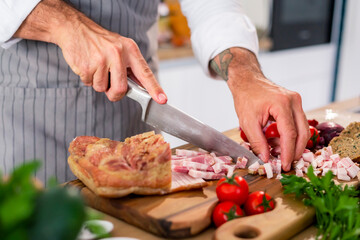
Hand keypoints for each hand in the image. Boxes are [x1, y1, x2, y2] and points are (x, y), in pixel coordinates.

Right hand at [14, 0, 166, 103]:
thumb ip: (132, 67)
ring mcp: (101, 60)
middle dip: (115, 94)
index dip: (155, 89)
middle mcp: (117, 54)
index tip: (162, 99)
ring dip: (99, 83)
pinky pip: (89, 84)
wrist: (76, 28)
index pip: (145, 73)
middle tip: (111, 88)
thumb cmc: (101, 41)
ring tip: (96, 67)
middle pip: (121, 89)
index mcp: (130, 50)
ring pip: (102, 88)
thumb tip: (142, 87)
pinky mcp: (86, 66)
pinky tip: (88, 65)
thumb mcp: (122, 48)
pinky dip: (88, 79)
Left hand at [210, 48, 309, 170]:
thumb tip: (266, 159)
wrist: (247, 81)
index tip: (284, 165)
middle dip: (296, 150)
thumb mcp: (247, 122)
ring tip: (280, 153)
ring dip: (294, 143)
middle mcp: (294, 101)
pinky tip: (280, 142)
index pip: (290, 134)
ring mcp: (296, 101)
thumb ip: (257, 142)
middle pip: (303, 132)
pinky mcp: (295, 103)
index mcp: (282, 104)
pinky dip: (291, 134)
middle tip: (287, 163)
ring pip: (303, 128)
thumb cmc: (246, 98)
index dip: (288, 152)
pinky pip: (297, 123)